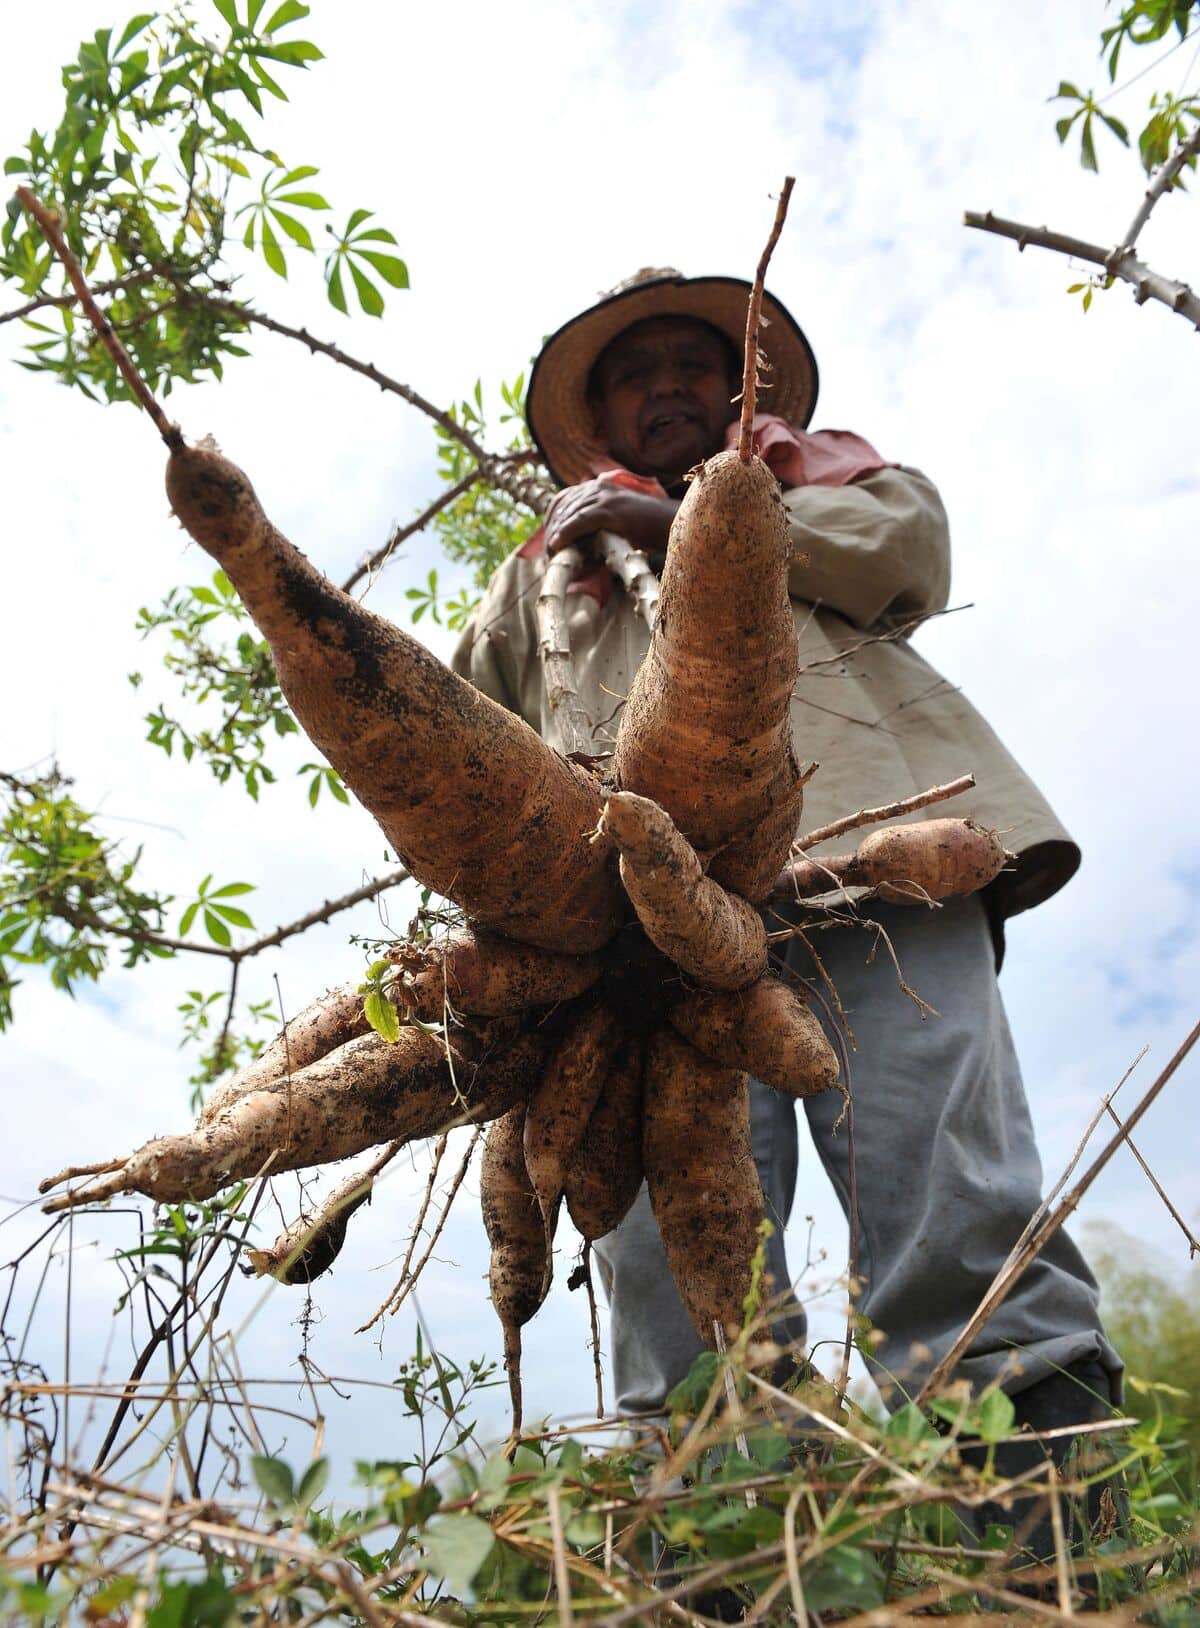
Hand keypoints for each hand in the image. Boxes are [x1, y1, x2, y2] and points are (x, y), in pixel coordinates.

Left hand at [544, 480, 679, 557]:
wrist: (672, 524)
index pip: (564, 498)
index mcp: (600, 488)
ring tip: (550, 555)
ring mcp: (603, 497)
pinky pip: (579, 522)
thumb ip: (599, 525)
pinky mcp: (608, 510)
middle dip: (552, 530)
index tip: (548, 537)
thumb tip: (581, 545)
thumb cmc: (650, 528)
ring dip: (556, 536)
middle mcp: (598, 488)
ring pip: (568, 514)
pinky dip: (565, 535)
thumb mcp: (619, 521)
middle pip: (562, 506)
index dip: (552, 517)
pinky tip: (556, 547)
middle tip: (547, 553)